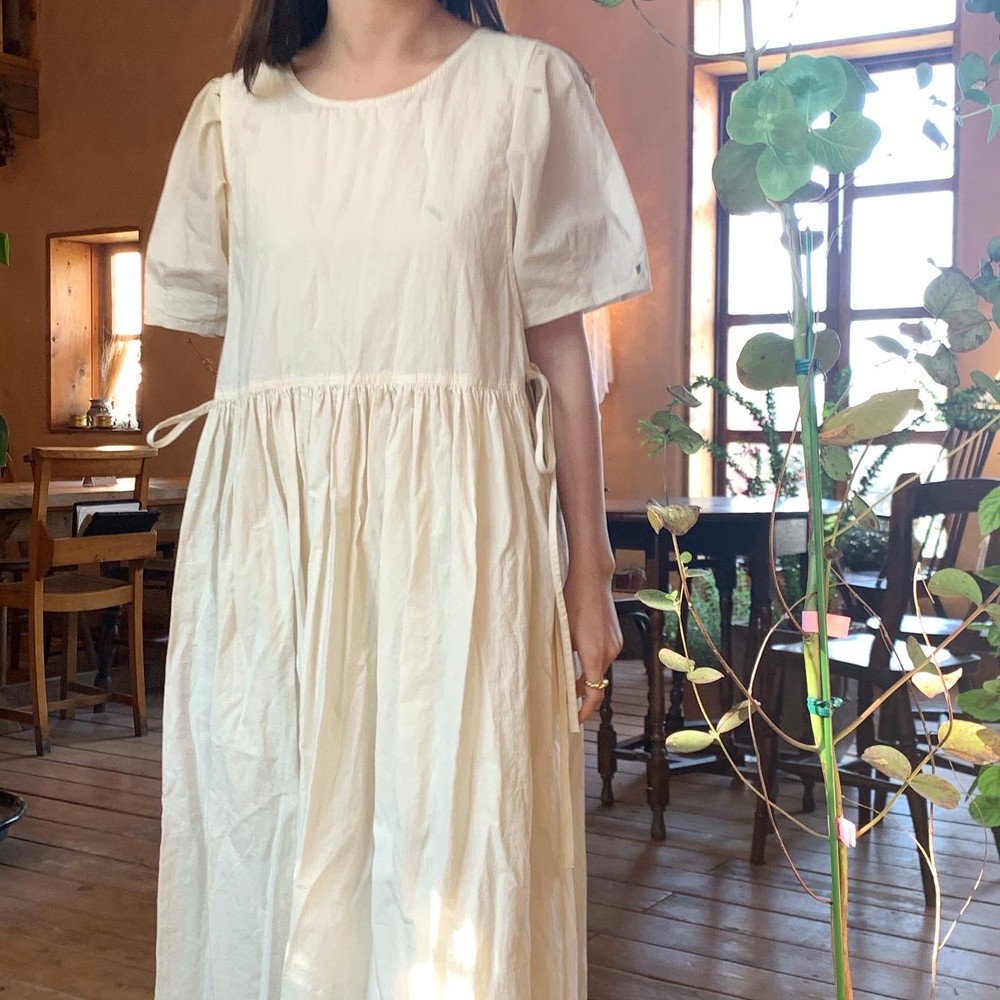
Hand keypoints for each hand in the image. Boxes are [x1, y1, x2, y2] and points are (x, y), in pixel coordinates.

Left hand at [563, 566, 621, 725]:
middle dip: (583, 695)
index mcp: (594, 654)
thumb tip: (557, 677)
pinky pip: (603, 658)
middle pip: (597, 683)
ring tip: (569, 684)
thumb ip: (563, 657)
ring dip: (586, 678)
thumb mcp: (562, 632)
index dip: (585, 710)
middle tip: (567, 705)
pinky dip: (592, 664)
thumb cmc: (573, 602)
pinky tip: (578, 659)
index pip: (594, 694)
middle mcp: (609, 652)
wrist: (592, 579)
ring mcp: (615, 644)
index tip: (576, 719)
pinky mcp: (615, 636)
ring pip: (600, 670)